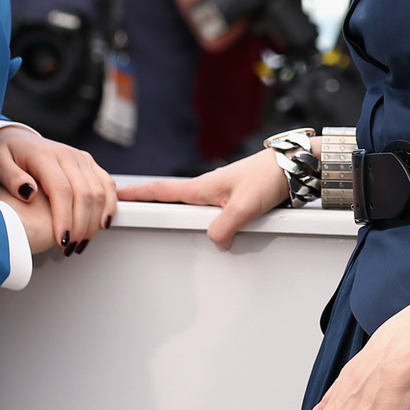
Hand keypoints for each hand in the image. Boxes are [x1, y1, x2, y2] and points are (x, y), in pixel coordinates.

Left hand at [0, 127, 116, 256]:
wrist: (16, 139)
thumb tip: (29, 193)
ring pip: (100, 191)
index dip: (64, 218)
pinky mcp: (88, 163)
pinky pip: (107, 184)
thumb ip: (11, 177)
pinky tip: (102, 225)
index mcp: (45, 155)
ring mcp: (81, 158)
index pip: (62, 190)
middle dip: (81, 226)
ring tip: (81, 243)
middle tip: (71, 249)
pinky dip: (109, 205)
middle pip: (85, 193)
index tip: (61, 241)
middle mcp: (68, 155)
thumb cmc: (4, 154)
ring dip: (94, 221)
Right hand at [120, 147, 288, 247]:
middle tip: (131, 212)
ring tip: (166, 225)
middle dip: (152, 205)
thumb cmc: (269, 177)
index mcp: (202, 188)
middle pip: (172, 200)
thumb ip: (224, 227)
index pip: (161, 191)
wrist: (294, 166)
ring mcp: (221, 194)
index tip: (115, 194)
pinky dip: (207, 222)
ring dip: (181, 216)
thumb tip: (216, 243)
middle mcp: (208, 190)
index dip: (137, 194)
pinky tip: (211, 231)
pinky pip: (214, 215)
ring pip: (194, 210)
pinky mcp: (235, 200)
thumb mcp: (244, 207)